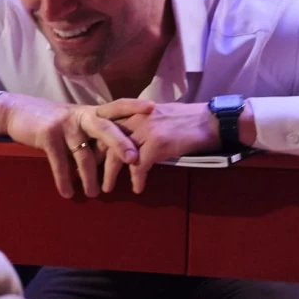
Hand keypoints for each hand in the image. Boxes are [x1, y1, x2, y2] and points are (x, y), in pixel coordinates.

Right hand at [0, 93, 152, 198]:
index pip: (116, 107)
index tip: (153, 108)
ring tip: (94, 194)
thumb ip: (94, 135)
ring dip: (90, 177)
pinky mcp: (47, 134)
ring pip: (84, 154)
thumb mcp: (76, 123)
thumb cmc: (53, 122)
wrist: (18, 112)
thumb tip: (118, 158)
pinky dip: (64, 180)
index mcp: (92, 112)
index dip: (134, 106)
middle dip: (121, 144)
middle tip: (134, 160)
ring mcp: (64, 124)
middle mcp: (81, 116)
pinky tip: (68, 193)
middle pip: (106, 129)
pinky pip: (60, 163)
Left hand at [96, 100, 255, 194]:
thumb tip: (123, 143)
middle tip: (93, 178)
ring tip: (108, 188)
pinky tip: (137, 189)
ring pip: (118, 156)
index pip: (104, 125)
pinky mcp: (157, 144)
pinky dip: (137, 180)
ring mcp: (146, 129)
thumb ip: (137, 125)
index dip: (95, 143)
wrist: (209, 121)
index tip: (89, 158)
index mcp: (132, 110)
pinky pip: (139, 167)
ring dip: (110, 175)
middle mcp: (135, 117)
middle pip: (106, 141)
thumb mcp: (155, 116)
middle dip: (97, 162)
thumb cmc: (185, 120)